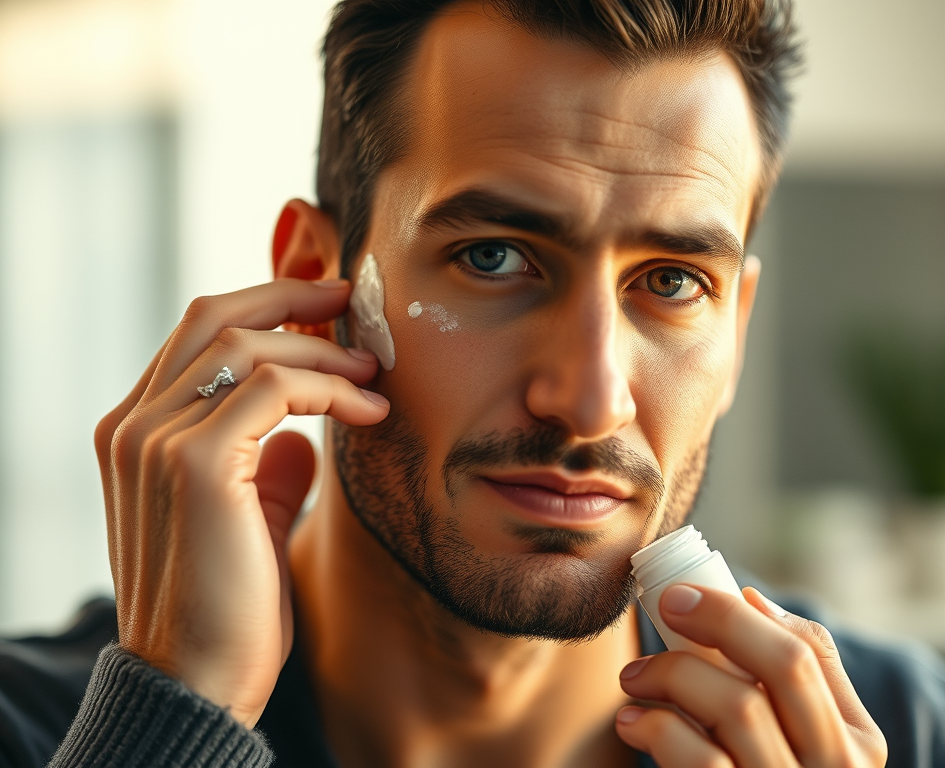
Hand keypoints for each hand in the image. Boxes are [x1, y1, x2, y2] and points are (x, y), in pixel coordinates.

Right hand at [94, 279, 388, 726]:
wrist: (199, 680)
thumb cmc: (227, 603)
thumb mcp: (244, 514)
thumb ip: (261, 465)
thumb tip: (301, 435)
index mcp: (136, 431)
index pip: (198, 336)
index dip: (266, 308)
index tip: (327, 309)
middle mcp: (133, 425)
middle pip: (215, 317)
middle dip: (291, 295)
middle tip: (352, 300)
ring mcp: (154, 439)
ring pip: (249, 347)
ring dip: (322, 351)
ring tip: (374, 374)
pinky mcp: (192, 462)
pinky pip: (274, 389)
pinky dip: (329, 388)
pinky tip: (368, 411)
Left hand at [616, 585, 886, 766]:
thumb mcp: (801, 746)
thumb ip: (793, 681)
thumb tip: (752, 598)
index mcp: (854, 745)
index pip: (810, 652)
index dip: (742, 611)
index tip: (685, 592)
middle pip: (784, 666)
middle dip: (718, 619)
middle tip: (663, 604)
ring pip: (738, 708)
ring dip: (673, 673)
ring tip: (634, 678)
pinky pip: (699, 760)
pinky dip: (656, 725)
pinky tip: (632, 719)